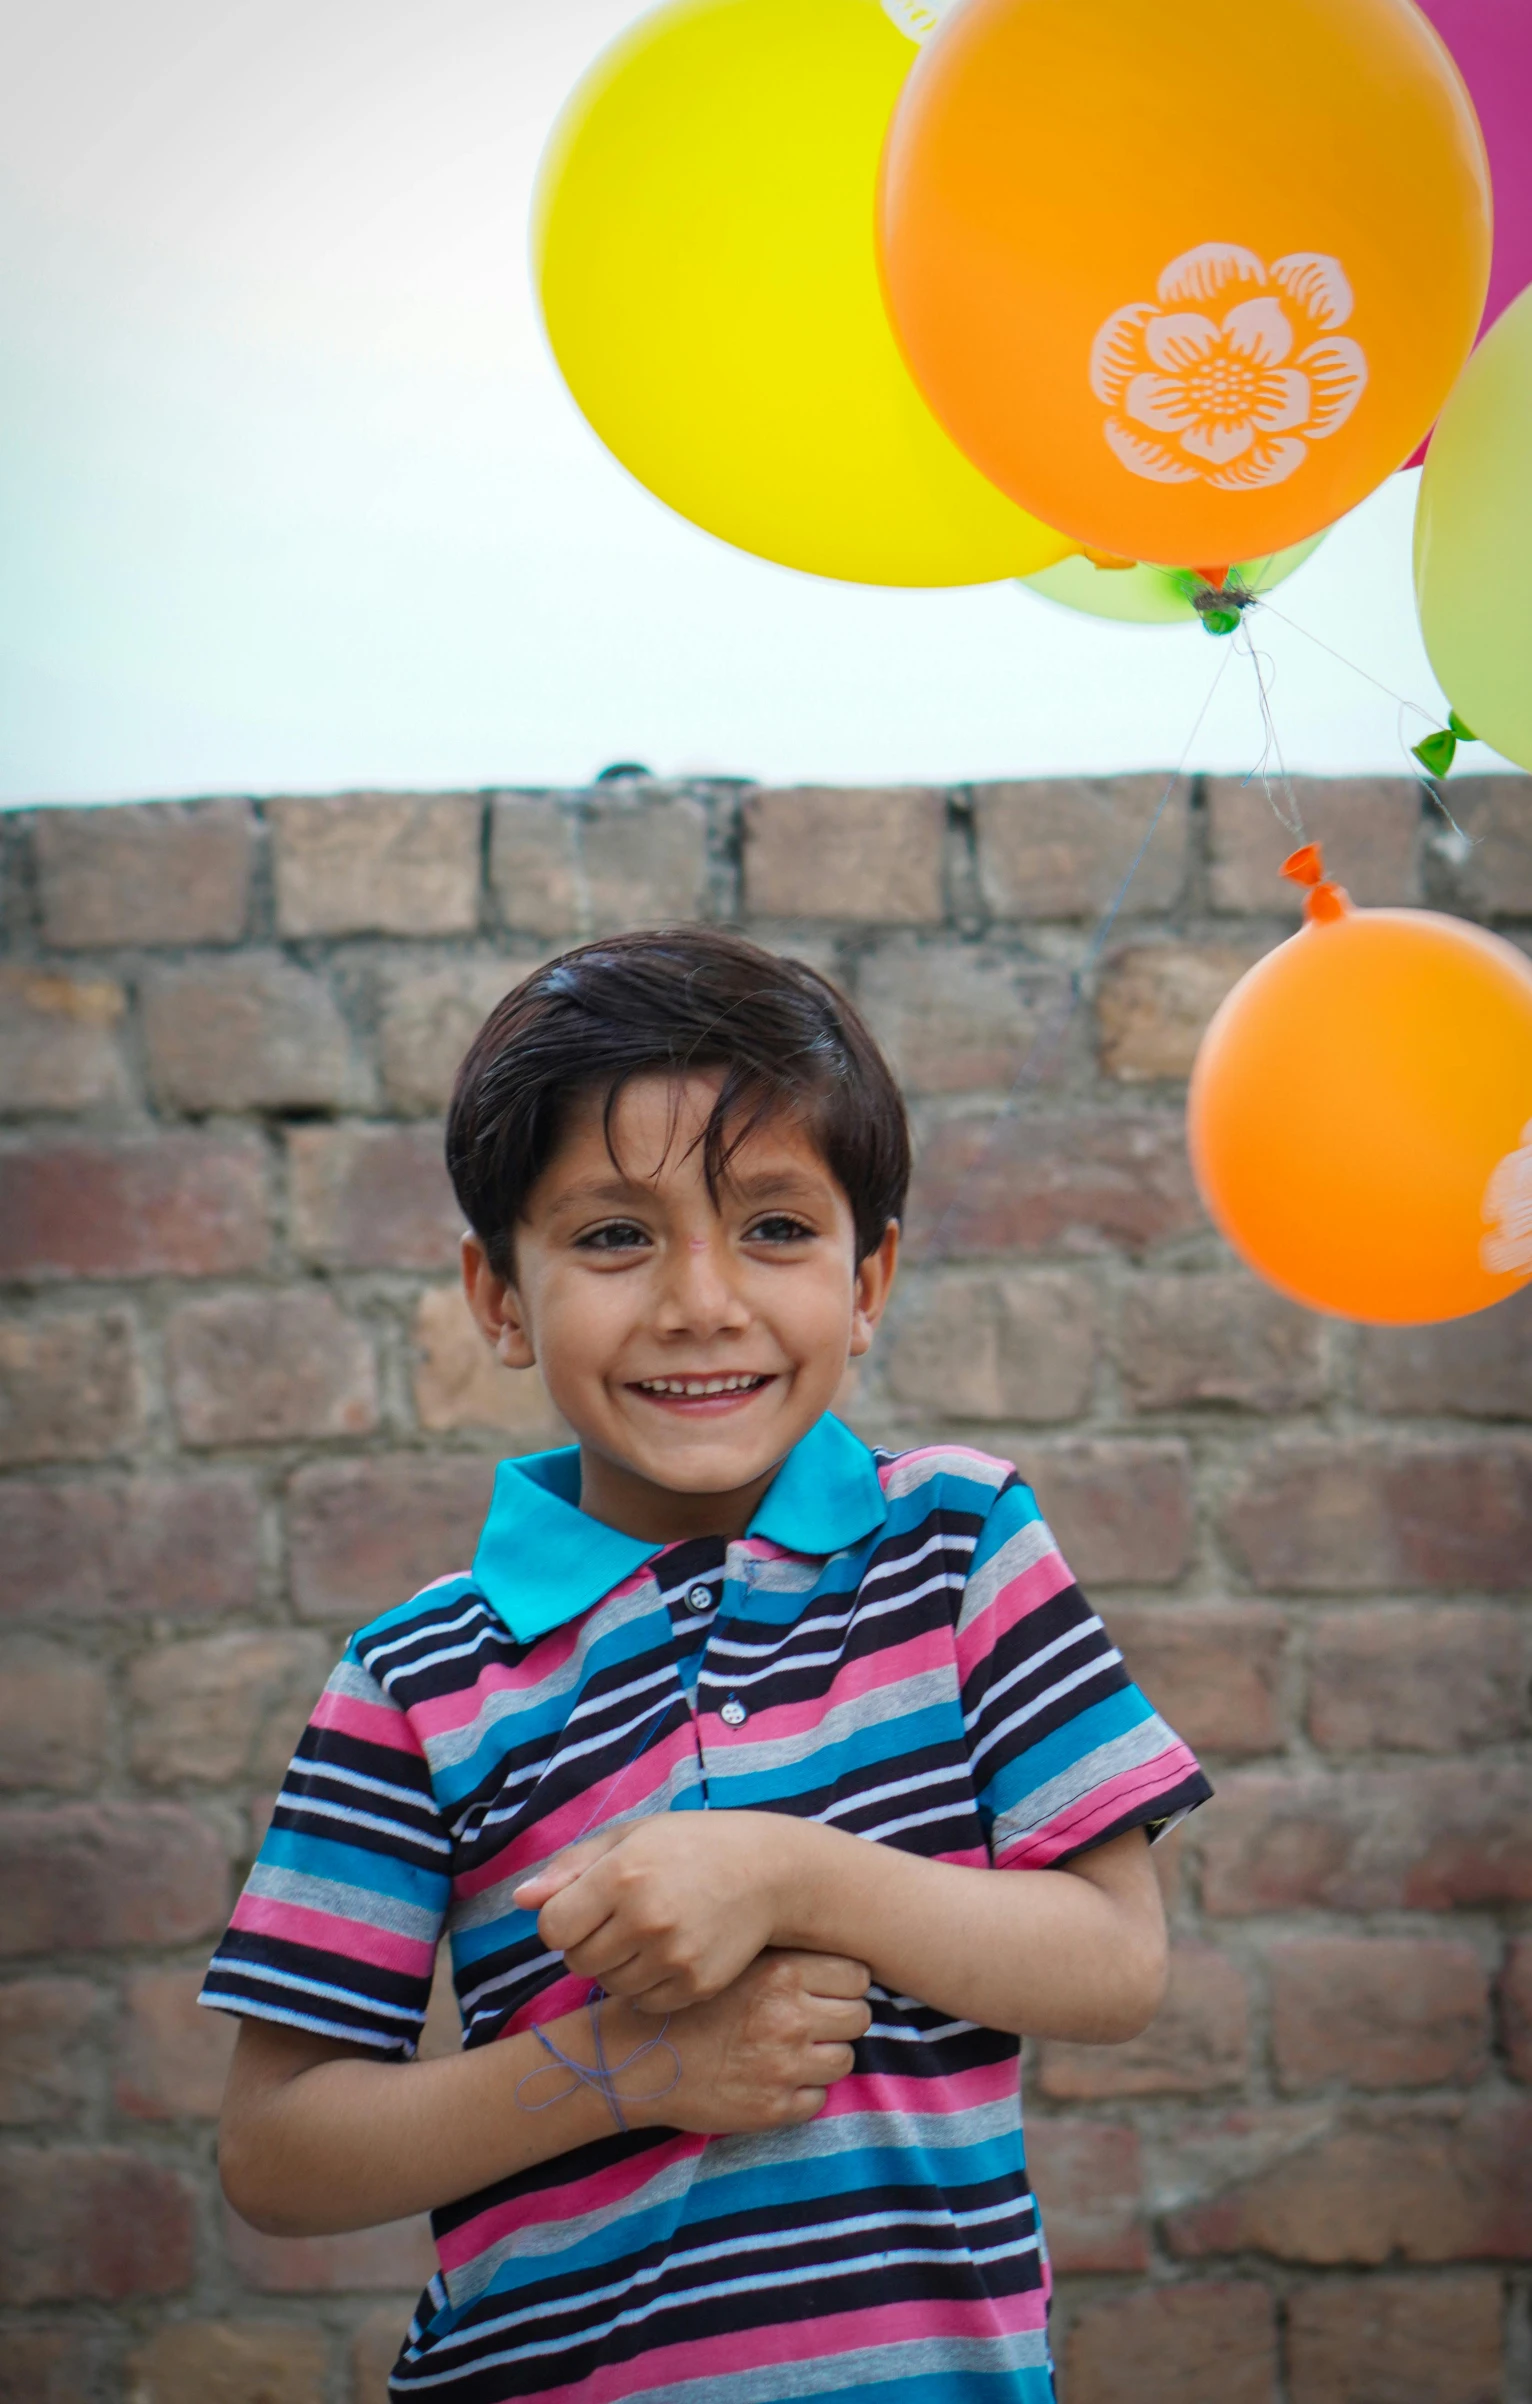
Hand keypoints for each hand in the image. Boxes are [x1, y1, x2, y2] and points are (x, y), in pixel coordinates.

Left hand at [514, 1812, 802, 2010]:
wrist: (769, 1873)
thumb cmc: (691, 1846)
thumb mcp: (631, 1836)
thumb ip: (571, 1867)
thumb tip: (519, 1899)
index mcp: (622, 1875)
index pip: (552, 1928)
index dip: (560, 1920)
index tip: (582, 1908)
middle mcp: (645, 1918)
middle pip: (576, 1961)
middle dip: (586, 1943)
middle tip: (618, 1919)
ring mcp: (673, 1957)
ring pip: (608, 1985)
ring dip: (615, 1966)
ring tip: (645, 1934)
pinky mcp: (695, 1985)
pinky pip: (643, 2002)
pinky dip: (646, 1984)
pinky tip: (668, 1953)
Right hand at [622, 1950, 871, 2135]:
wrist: (634, 2059)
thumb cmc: (683, 2003)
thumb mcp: (731, 1961)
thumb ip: (781, 1954)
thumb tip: (831, 1948)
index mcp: (781, 1973)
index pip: (856, 1974)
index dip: (844, 1981)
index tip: (825, 1986)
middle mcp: (789, 2018)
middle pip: (858, 2016)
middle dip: (839, 2018)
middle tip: (810, 2020)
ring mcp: (784, 2066)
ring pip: (843, 2060)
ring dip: (823, 2056)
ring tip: (790, 2050)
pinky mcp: (774, 2109)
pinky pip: (818, 2100)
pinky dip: (803, 2092)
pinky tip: (773, 2079)